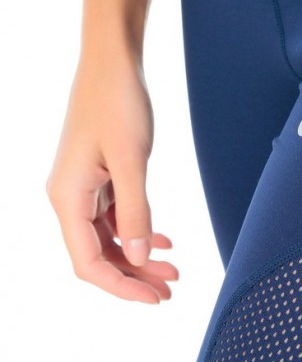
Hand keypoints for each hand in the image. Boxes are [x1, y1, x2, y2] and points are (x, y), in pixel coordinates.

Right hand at [46, 58, 178, 303]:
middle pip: (98, 254)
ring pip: (110, 238)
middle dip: (134, 276)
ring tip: (174, 271)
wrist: (114, 63)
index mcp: (67, 197)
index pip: (88, 261)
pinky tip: (164, 241)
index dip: (121, 286)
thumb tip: (136, 258)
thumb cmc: (118, 103)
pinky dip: (138, 231)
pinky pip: (115, 217)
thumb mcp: (132, 161)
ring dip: (139, 257)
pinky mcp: (99, 177)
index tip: (155, 298)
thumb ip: (135, 211)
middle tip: (171, 290)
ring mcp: (83, 188)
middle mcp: (69, 197)